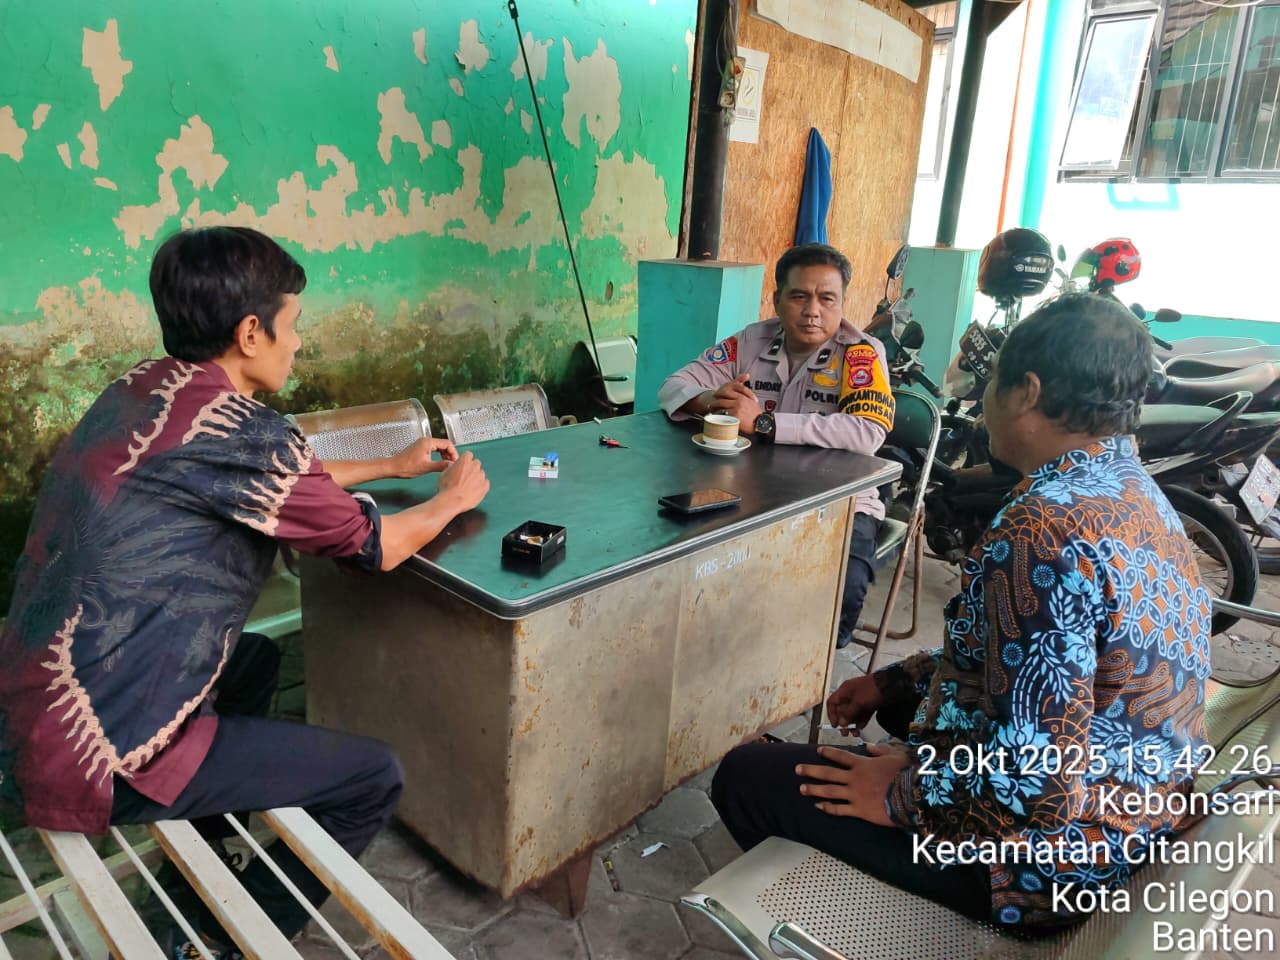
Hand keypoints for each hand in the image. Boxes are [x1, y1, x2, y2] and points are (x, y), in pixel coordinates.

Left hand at [391, 437, 457, 477]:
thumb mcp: (426, 467)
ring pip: (439, 448)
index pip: (447, 444)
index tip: (455, 462)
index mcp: (428, 442)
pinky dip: (439, 456)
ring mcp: (423, 444)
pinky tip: (440, 463)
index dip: (453, 453)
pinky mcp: (420, 448)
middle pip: (444, 445)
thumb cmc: (407, 467)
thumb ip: (441, 465)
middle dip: (450, 454)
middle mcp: (426, 441)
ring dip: (445, 455)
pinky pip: (434, 450)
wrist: (393, 467)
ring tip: (447, 465)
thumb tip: (452, 465)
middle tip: (453, 464)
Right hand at [436, 451, 488, 511]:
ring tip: (468, 487)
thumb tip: (453, 467)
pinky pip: (485, 484)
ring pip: (480, 474)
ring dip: (476, 478)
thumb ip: (452, 467)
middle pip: (476, 464)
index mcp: (465, 460)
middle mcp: (475, 466)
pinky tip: (473, 491)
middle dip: (471, 469)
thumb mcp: (444, 473)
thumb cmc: (446, 487)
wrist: (452, 500)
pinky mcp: (485, 486)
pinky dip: (481, 486)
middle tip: (465, 477)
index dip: (465, 461)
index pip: (468, 455)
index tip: (462, 466)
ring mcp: (481, 476)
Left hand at [710, 374, 762, 430]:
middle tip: (711, 403)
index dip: (721, 393)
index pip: (729, 391)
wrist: (761, 424)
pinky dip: (718, 415)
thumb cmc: (757, 415)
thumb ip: (745, 397)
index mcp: (743, 396)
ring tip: (711, 409)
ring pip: (721, 405)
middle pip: (723, 397)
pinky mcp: (734, 416)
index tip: (717, 394)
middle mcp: (739, 401)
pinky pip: (723, 414)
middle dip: (716, 399)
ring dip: (714, 407)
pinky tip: (715, 416)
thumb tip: (739, 397)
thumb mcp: (752, 402)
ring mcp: (736, 408)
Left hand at [795, 743, 910, 825]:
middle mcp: (854, 778)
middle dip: (810, 770)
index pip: (841, 756)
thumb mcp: (896, 755)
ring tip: (802, 788)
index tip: (818, 751)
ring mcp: (854, 794)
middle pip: (827, 773)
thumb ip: (881, 750)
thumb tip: (870, 747)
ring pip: (828, 791)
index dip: (828, 753)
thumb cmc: (906, 774)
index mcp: (862, 764)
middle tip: (797, 769)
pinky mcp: (859, 810)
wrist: (912, 796)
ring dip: (813, 789)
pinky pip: (839, 809)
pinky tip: (818, 807)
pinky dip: (827, 808)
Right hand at [826, 674, 883, 735]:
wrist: (891, 686)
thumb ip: (848, 713)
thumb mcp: (858, 702)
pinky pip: (861, 715)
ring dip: (852, 724)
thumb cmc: (872, 689)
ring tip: (855, 733)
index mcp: (845, 690)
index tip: (835, 725)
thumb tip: (841, 723)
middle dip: (843, 722)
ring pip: (853, 714)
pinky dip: (861, 721)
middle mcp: (851, 695)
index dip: (831, 714)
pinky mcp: (868, 704)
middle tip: (845, 732)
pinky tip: (861, 727)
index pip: (832, 702)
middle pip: (842, 711)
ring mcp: (860, 700)